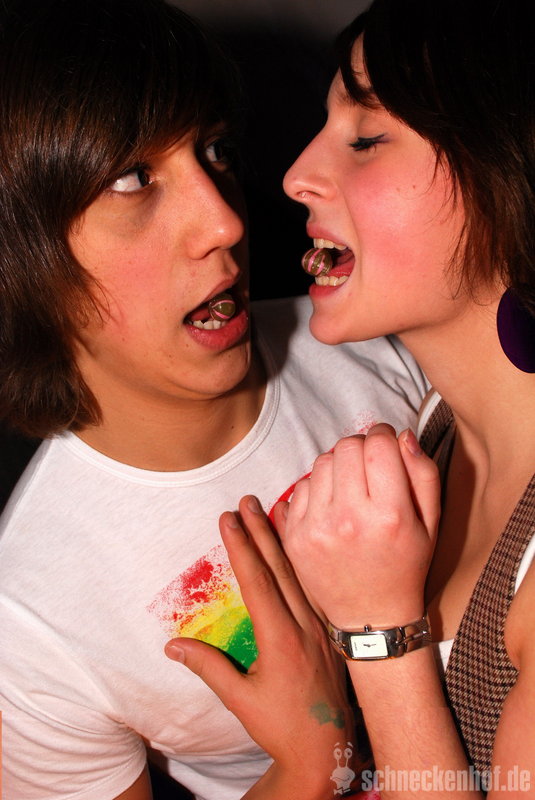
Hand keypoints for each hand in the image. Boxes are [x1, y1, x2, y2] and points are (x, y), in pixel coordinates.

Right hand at [165, 496, 364, 798]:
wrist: (329, 750)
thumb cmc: (281, 727)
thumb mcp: (239, 701)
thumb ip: (208, 668)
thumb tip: (171, 645)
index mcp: (281, 638)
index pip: (257, 581)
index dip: (241, 547)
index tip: (228, 518)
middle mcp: (303, 624)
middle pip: (279, 567)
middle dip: (260, 531)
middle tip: (246, 500)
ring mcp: (319, 625)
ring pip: (299, 572)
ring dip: (283, 540)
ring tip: (273, 508)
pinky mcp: (327, 630)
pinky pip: (312, 586)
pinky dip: (302, 560)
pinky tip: (299, 545)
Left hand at [274, 425, 440, 628]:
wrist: (370, 618)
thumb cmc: (406, 566)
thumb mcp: (431, 523)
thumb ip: (423, 474)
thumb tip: (402, 435)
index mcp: (389, 515)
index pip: (377, 444)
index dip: (383, 435)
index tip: (386, 443)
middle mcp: (349, 519)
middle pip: (346, 447)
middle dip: (361, 447)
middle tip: (370, 464)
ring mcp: (317, 528)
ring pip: (321, 462)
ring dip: (338, 465)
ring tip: (352, 485)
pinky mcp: (295, 537)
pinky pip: (301, 487)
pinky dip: (318, 487)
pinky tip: (333, 504)